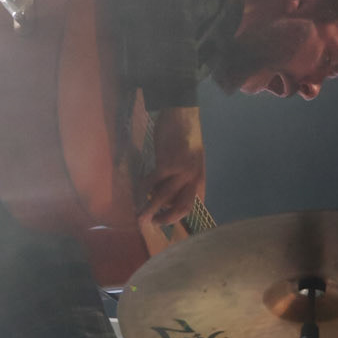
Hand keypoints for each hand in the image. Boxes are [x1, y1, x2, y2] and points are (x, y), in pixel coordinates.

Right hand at [140, 107, 205, 225]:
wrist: (182, 113)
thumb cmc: (185, 134)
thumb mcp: (193, 158)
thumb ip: (185, 175)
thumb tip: (169, 193)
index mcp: (200, 177)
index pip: (194, 204)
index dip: (181, 216)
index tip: (168, 221)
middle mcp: (193, 177)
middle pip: (183, 208)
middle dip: (167, 219)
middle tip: (154, 223)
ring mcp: (181, 171)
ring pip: (164, 199)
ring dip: (150, 210)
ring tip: (140, 217)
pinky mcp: (166, 164)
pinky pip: (151, 183)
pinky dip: (142, 190)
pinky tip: (137, 192)